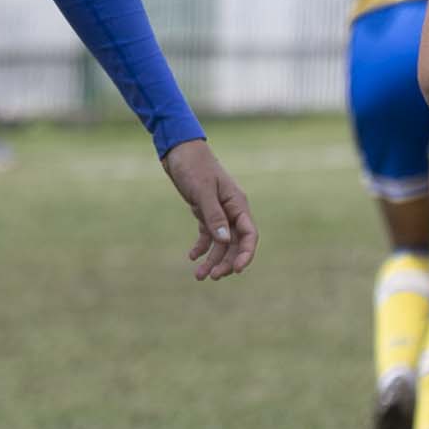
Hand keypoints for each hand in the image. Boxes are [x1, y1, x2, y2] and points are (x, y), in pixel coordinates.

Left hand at [161, 137, 255, 280]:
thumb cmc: (193, 166)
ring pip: (221, 242)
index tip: (236, 270)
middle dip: (226, 262)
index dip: (246, 254)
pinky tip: (192, 257)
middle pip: (235, 243)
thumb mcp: (202, 191)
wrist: (179, 150)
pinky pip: (208, 235)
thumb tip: (225, 241)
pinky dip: (201, 247)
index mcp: (238, 203)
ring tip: (199, 276)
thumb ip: (214, 215)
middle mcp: (232, 210)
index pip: (249, 234)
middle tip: (212, 277)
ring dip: (212, 259)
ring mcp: (219, 211)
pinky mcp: (205, 212)